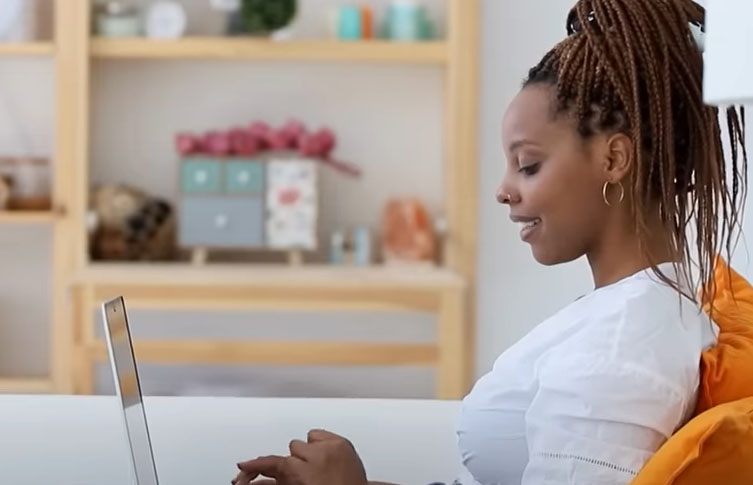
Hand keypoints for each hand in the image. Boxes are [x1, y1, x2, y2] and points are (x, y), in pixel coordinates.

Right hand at [232, 429, 367, 484]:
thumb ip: (281, 482)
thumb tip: (258, 481)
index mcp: (301, 474)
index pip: (273, 463)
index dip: (257, 465)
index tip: (244, 465)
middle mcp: (314, 458)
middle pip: (291, 450)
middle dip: (295, 463)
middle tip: (305, 476)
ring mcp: (330, 448)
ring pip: (305, 440)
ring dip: (309, 453)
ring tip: (320, 468)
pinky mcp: (342, 442)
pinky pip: (321, 434)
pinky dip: (322, 444)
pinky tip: (327, 458)